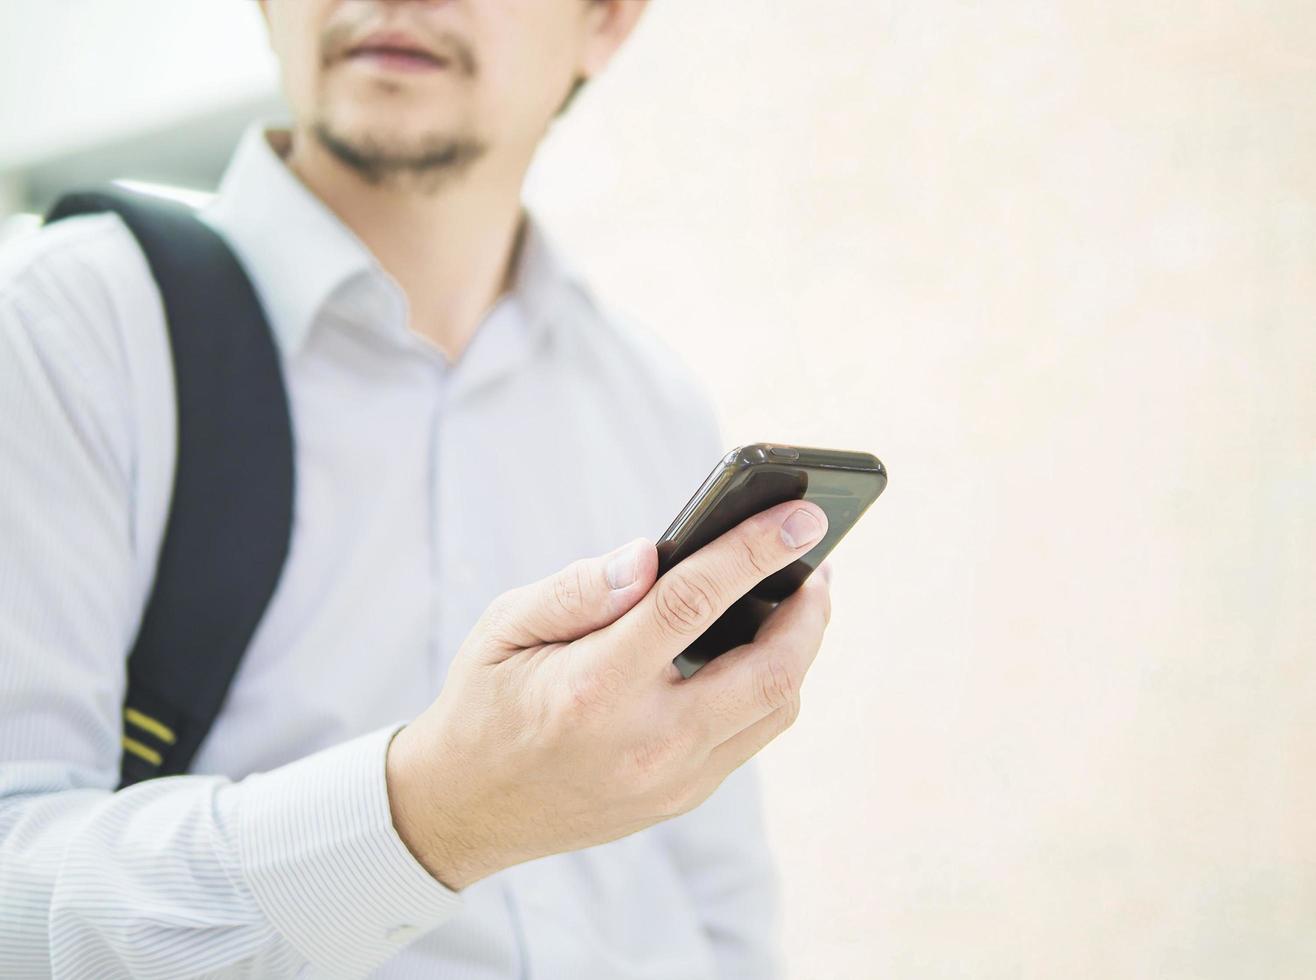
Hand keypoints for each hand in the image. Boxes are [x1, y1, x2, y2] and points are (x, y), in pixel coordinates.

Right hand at [385, 500, 831, 890]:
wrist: (464, 810)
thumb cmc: (485, 701)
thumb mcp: (503, 627)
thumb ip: (578, 588)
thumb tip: (650, 554)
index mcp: (594, 687)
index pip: (692, 603)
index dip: (754, 550)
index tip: (802, 517)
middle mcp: (645, 741)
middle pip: (768, 670)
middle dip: (810, 608)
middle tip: (818, 559)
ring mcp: (671, 780)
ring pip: (775, 708)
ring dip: (802, 648)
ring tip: (801, 599)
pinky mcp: (682, 798)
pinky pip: (752, 736)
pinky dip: (772, 685)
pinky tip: (762, 648)